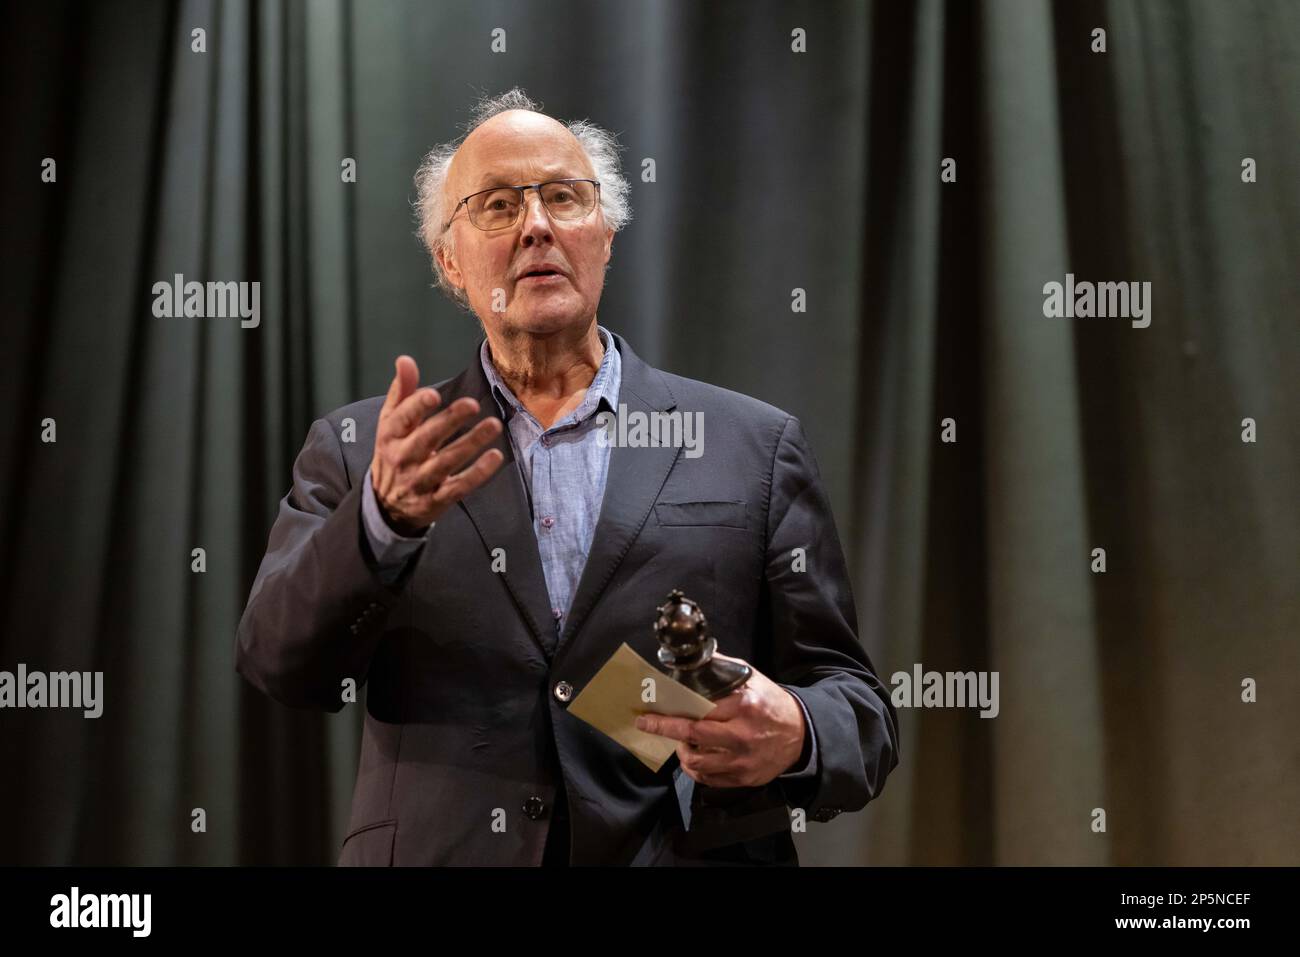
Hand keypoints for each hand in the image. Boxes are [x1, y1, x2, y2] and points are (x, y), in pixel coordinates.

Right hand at [370, 355, 504, 534]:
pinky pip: (458, 487)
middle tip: (473, 404)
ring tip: (493, 425)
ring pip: (446, 462)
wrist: (386, 505)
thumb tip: (405, 359)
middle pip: (426, 439)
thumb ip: (401, 392)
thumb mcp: (390, 423)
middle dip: (449, 421)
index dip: (416, 407)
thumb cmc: (394, 453)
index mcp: (390, 436)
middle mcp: (402, 459)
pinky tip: (495, 457)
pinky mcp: (435, 501)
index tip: (434, 394)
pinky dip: (477, 473)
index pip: (401, 419)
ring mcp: (418, 482)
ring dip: (470, 443)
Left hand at [635, 653, 806, 787]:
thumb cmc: (771, 704)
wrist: (802, 734)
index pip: (698, 709)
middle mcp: (741, 735)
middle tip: (647, 724)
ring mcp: (742, 760)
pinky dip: (696, 770)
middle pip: (693, 736)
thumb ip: (723, 670)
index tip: (648, 712)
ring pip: (697, 763)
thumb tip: (693, 662)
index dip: (670, 712)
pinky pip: (709, 780)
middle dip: (665, 729)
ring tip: (681, 742)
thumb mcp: (752, 679)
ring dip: (682, 752)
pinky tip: (695, 758)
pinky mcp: (744, 778)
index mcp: (743, 706)